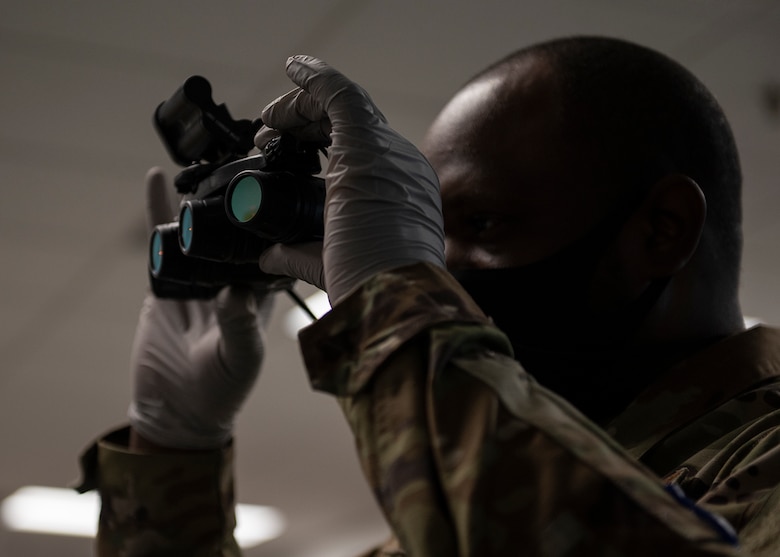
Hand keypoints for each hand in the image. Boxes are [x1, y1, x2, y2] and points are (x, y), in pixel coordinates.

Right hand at [127, 168, 272, 449]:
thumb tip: (234, 292)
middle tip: (241, 156)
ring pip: (200, 228)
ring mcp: (200, 277)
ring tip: (204, 158)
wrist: (177, 409)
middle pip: (236, 230)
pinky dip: (158, 212)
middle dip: (237, 198)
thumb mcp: (238, 357)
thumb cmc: (222, 388)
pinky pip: (162, 241)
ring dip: (200, 197)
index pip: (273, 247)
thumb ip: (238, 325)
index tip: (279, 183)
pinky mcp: (167, 281)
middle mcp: (234, 279)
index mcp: (262, 294)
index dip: (275, 218)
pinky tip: (156, 178)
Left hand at [256, 55, 444, 303]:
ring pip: (343, 107)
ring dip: (300, 108)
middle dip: (303, 126)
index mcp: (398, 192)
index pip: (358, 151)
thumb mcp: (329, 265)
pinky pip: (341, 93)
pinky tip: (294, 67)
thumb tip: (269, 254)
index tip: (281, 154)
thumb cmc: (370, 288)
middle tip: (266, 137)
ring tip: (267, 119)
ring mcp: (387, 152)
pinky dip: (315, 77)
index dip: (316, 145)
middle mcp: (399, 166)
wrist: (391, 296)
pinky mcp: (366, 142)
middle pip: (349, 127)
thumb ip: (299, 253)